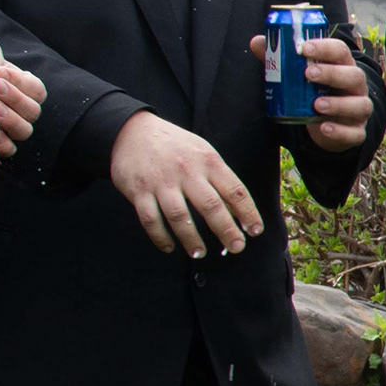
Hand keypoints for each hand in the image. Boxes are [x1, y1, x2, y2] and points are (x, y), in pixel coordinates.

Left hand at [0, 40, 44, 149]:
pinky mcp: (0, 144)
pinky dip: (0, 141)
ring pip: (24, 131)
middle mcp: (24, 111)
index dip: (20, 82)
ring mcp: (13, 129)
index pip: (35, 88)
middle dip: (15, 99)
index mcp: (25, 88)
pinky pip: (8, 148)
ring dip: (10, 119)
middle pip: (33, 111)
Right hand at [106, 111, 263, 258]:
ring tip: (200, 254)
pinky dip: (161, 237)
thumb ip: (219, 179)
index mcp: (207, 160)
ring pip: (180, 217)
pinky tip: (169, 247)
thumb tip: (238, 212)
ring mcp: (161, 182)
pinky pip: (151, 220)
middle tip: (236, 247)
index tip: (255, 231)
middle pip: (211, 206)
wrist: (131, 131)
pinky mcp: (139, 191)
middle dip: (226, 230)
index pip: (234, 190)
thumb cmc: (174, 146)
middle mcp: (186, 171)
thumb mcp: (202, 152)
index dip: (248, 213)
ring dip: (192, 239)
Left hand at [248, 29, 375, 150]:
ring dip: (339, 104)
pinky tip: (324, 128)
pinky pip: (355, 133)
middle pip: (355, 76)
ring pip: (360, 105)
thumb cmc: (314, 93)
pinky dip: (340, 131)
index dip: (325, 47)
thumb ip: (280, 60)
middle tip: (307, 74)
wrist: (326, 125)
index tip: (304, 48)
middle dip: (332, 73)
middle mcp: (356, 87)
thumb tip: (256, 42)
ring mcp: (359, 110)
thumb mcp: (299, 76)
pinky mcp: (357, 132)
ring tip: (316, 104)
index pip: (341, 51)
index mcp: (343, 67)